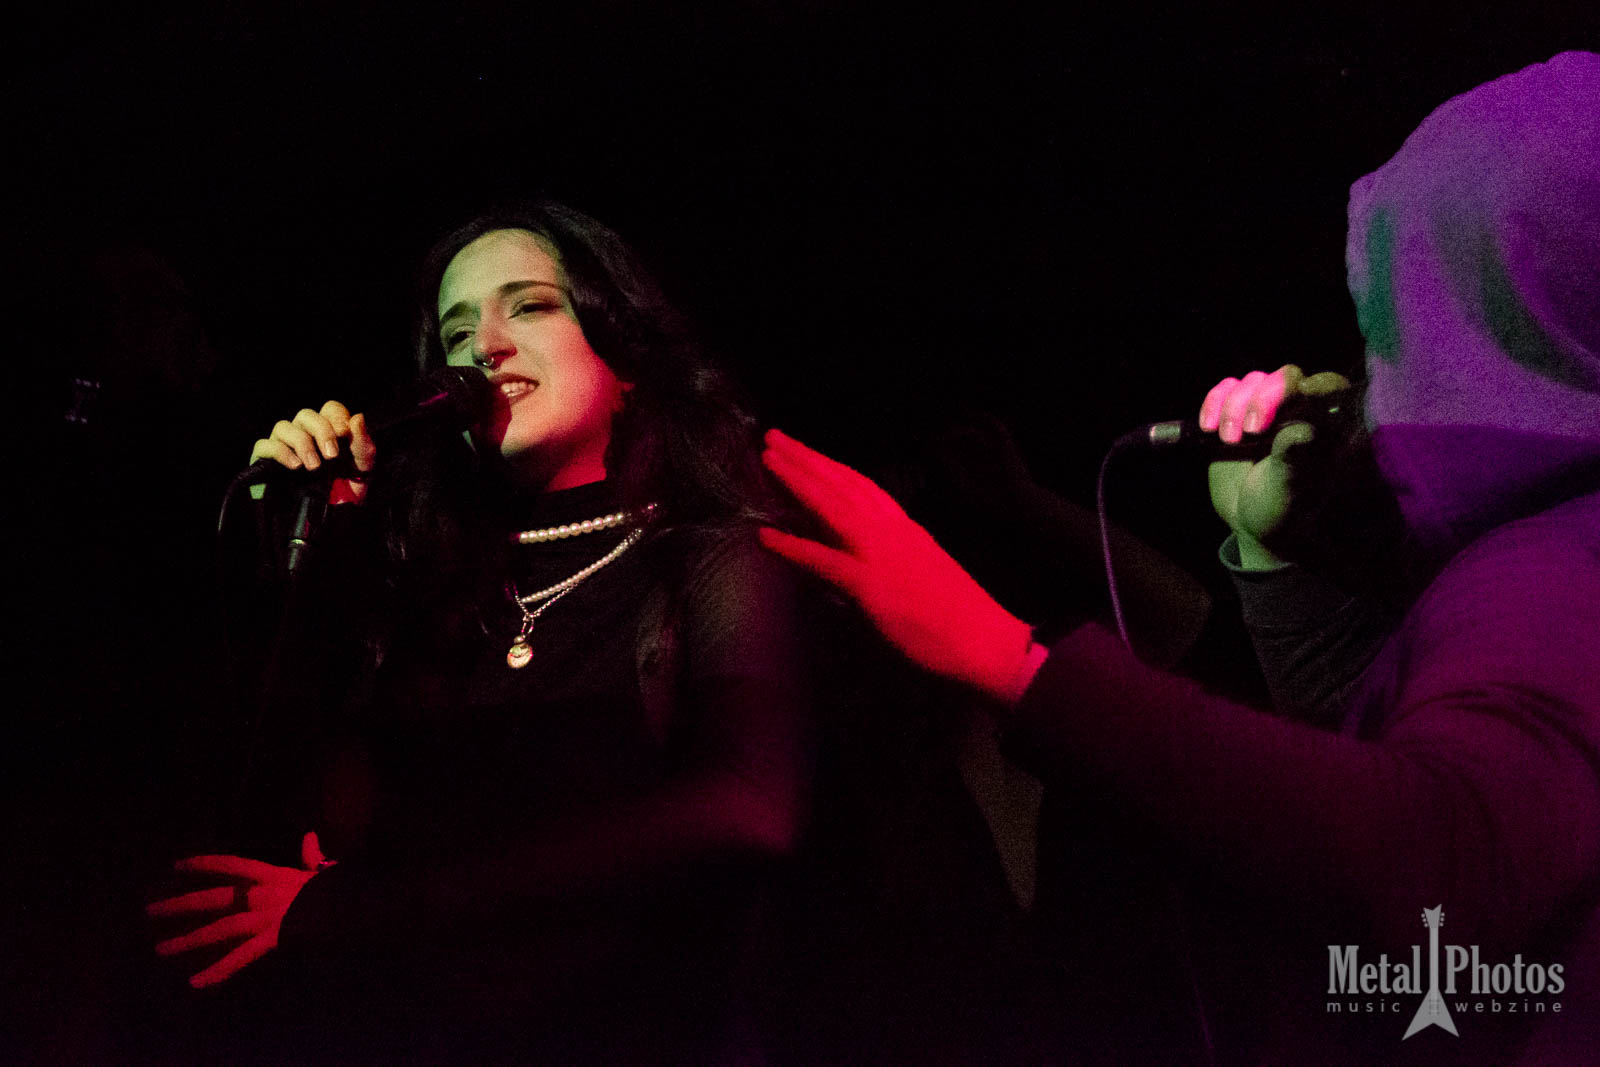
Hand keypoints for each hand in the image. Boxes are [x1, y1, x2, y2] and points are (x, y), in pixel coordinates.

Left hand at [148, 832, 328, 987]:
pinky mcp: (270, 940)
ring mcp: (263, 918)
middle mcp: (260, 895)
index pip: (230, 865)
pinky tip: (196, 983)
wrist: (351, 905)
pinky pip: (241, 959)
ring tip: (160, 949)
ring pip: (218, 929)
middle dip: (179, 904)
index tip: (177, 865)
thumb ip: (311, 855)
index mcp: (271, 875)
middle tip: (149, 910)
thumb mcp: (322, 869)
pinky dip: (218, 972)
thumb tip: (309, 837)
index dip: (203, 864)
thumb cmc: (337, 887)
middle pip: (213, 898)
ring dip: (188, 940)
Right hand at [249, 401, 376, 504]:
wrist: (328, 524)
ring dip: (302, 443)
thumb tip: (358, 417)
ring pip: (283, 426)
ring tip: (314, 466)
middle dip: (321, 431)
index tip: (344, 436)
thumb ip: (363, 444)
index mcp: (329, 433)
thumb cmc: (346, 493)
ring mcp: (284, 446)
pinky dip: (280, 452)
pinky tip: (295, 466)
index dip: (336, 417)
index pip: (329, 409)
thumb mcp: (362, 470)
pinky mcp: (266, 461)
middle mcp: (305, 435)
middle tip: (332, 455)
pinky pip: (264, 445)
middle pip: (306, 414)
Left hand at [758, 429, 1045, 704]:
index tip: (806, 449)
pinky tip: (765, 537)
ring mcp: (880, 555)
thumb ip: (890, 557)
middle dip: (807, 458)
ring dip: (798, 480)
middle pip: (844, 484)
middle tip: (774, 437)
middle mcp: (892, 531)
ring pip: (832, 507)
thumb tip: (857, 553)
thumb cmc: (959, 614)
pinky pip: (823, 561)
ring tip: (768, 459)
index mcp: (906, 528)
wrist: (987, 641)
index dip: (832, 466)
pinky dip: (792, 547)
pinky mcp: (870, 586)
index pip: (863, 486)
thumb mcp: (922, 570)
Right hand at [1199, 365, 1351, 569]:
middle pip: (1285, 377)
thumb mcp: (1291, 486)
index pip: (1329, 387)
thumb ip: (1296, 456)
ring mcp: (1265, 410)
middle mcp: (1298, 411)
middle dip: (1263, 399)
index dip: (1317, 385)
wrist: (1251, 523)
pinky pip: (1224, 390)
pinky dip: (1213, 403)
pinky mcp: (1235, 413)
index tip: (1301, 396)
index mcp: (1325, 425)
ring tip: (1229, 441)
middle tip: (1252, 430)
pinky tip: (1209, 428)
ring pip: (1251, 382)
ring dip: (1233, 406)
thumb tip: (1305, 430)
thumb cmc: (1283, 508)